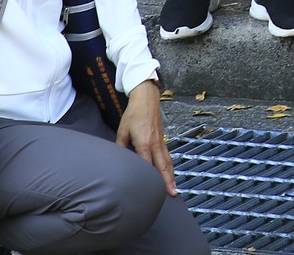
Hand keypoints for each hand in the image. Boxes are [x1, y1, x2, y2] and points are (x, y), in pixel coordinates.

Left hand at [117, 80, 176, 194]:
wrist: (146, 99)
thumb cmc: (134, 114)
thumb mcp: (122, 131)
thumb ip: (121, 147)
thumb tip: (119, 160)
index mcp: (144, 143)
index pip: (147, 165)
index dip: (149, 179)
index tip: (150, 191)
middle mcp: (155, 144)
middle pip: (163, 166)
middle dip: (168, 181)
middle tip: (172, 194)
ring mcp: (161, 141)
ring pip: (168, 162)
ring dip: (171, 175)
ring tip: (174, 188)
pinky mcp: (162, 139)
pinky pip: (167, 156)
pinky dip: (170, 166)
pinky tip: (170, 172)